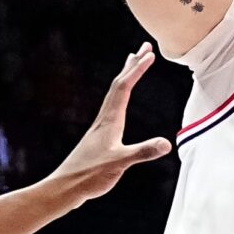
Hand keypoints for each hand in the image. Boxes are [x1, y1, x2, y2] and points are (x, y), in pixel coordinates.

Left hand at [48, 48, 172, 200]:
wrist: (66, 186)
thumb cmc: (89, 175)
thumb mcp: (119, 163)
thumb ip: (142, 152)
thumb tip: (167, 143)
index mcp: (110, 121)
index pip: (124, 88)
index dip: (137, 70)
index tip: (150, 54)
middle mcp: (104, 119)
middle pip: (118, 84)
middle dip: (132, 65)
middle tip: (145, 47)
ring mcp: (101, 127)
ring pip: (114, 94)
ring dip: (126, 76)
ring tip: (133, 64)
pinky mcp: (100, 136)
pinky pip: (113, 106)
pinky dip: (121, 95)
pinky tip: (121, 103)